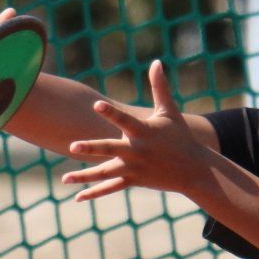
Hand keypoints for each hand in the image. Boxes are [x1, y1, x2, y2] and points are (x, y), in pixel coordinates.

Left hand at [60, 60, 210, 201]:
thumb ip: (160, 87)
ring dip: (85, 176)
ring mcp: (135, 168)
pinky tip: (77, 197)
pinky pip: (111, 188)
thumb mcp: (170, 111)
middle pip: (111, 149)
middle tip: (72, 146)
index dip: (111, 112)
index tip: (96, 105)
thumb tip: (157, 62)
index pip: (125, 120)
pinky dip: (94, 193)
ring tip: (65, 178)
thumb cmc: (180, 136)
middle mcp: (137, 151)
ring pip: (106, 173)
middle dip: (92, 148)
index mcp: (144, 132)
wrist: (194, 169)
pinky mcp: (134, 180)